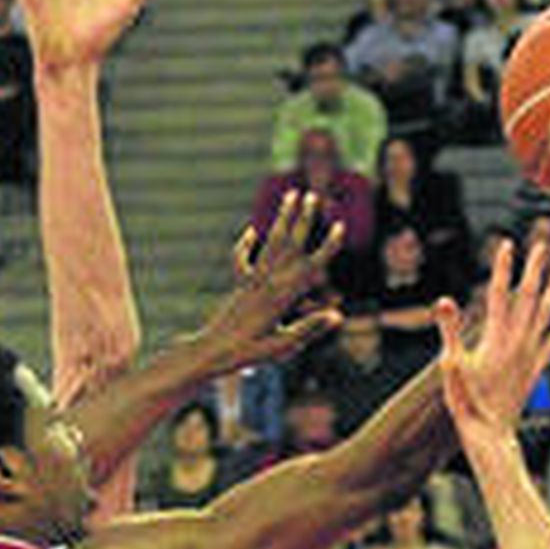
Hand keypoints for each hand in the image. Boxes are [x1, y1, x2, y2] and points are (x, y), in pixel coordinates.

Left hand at [194, 190, 343, 373]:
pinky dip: (247, 244)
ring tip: (291, 196)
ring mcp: (252, 280)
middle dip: (303, 219)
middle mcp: (266, 281)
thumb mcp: (283, 346)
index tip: (340, 226)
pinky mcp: (240, 285)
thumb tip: (338, 316)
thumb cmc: (248, 354)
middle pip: (290, 244)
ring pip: (271, 243)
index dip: (328, 246)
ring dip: (282, 219)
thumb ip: (309, 328)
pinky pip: (244, 259)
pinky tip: (253, 232)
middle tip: (313, 194)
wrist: (210, 351)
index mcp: (280, 296)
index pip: (311, 266)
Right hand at [435, 237, 549, 452]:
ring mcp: (530, 355)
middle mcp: (519, 341)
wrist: (491, 434)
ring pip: (546, 314)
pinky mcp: (535, 369)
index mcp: (497, 337)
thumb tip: (445, 300)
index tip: (506, 243)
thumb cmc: (468, 402)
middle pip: (529, 296)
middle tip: (542, 243)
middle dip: (535, 268)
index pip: (500, 292)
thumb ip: (450, 330)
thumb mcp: (452, 364)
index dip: (502, 267)